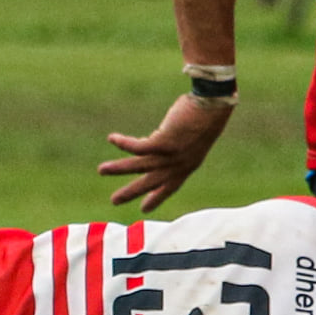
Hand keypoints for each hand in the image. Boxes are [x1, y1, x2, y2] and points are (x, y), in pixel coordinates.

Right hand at [99, 94, 234, 211]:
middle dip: (131, 192)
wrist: (214, 105)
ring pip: (140, 166)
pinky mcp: (165, 143)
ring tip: (101, 169)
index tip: (145, 209)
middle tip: (113, 201)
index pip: (170, 187)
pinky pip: (139, 147)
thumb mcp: (193, 135)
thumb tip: (158, 138)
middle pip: (151, 183)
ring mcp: (172, 156)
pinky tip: (112, 138)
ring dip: (119, 168)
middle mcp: (179, 165)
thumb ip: (176, 143)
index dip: (157, 197)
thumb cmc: (207, 114)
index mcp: (188, 165)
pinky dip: (124, 143)